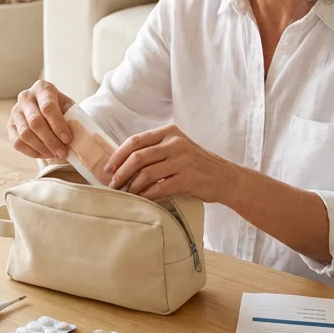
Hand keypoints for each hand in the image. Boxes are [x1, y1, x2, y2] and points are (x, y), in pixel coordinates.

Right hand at [8, 80, 74, 159]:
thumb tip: (78, 138)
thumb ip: (73, 119)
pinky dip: (31, 152)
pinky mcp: (10, 125)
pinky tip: (44, 154)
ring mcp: (15, 111)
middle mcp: (25, 97)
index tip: (67, 139)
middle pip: (35, 122)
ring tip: (54, 154)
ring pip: (25, 134)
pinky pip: (17, 142)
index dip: (58, 125)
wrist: (47, 109)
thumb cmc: (61, 109)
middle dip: (50, 140)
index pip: (48, 107)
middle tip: (62, 152)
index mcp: (42, 88)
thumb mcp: (69, 108)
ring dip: (41, 148)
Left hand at [106, 124, 236, 200]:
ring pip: (146, 173)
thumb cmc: (196, 165)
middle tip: (113, 185)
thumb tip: (123, 163)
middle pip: (138, 157)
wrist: (225, 178)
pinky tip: (141, 200)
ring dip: (132, 186)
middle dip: (121, 173)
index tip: (108, 169)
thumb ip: (155, 150)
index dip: (118, 155)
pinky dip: (146, 195)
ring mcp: (182, 160)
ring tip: (126, 193)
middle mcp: (175, 143)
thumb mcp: (178, 149)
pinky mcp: (188, 178)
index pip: (136, 141)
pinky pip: (159, 188)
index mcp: (169, 132)